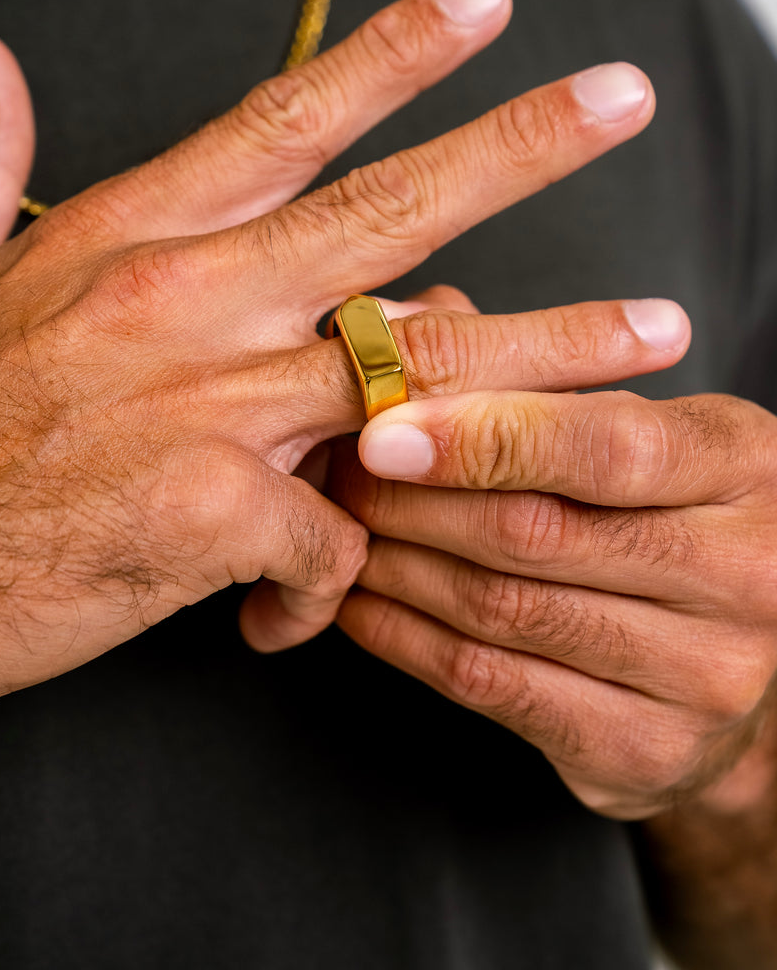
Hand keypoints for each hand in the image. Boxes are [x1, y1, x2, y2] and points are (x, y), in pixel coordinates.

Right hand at [0, 0, 660, 701]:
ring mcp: (200, 403)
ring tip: (654, 331)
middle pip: (385, 210)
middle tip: (621, 100)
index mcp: (134, 236)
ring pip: (414, 369)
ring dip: (547, 353)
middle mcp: (181, 299)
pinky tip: (295, 612)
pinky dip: (328, 588)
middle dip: (517, 150)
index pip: (282, 119)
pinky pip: (330, 546)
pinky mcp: (205, 513)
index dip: (389, 55)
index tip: (484, 6)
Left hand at [332, 375, 776, 819]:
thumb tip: (387, 324)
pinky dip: (406, 639)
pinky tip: (362, 602)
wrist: (734, 653)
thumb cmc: (665, 510)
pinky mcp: (646, 751)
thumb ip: (529, 376)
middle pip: (539, 531)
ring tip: (343, 527)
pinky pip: (492, 684)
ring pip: (504, 608)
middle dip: (415, 499)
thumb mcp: (638, 423)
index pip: (606, 446)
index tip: (383, 427)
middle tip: (340, 471)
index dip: (481, 435)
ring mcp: (705, 676)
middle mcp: (747, 574)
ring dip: (401, 564)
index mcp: (749, 467)